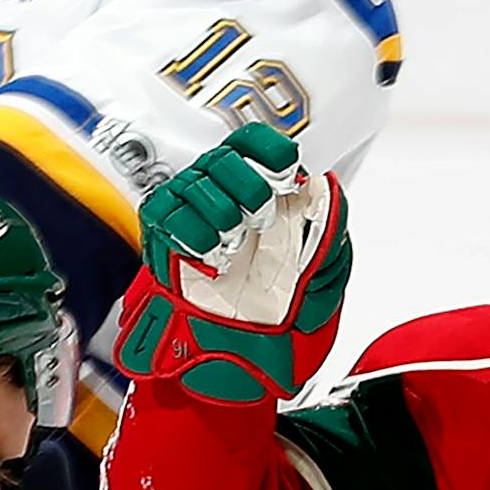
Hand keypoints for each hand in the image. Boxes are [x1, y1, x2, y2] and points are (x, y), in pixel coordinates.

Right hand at [115, 125, 352, 403]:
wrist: (236, 345)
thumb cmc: (273, 304)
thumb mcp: (319, 269)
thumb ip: (328, 229)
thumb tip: (328, 190)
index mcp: (253, 189)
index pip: (252, 144)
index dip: (266, 148)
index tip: (283, 164)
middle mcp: (217, 191)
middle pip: (224, 157)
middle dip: (249, 185)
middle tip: (261, 217)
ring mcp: (185, 209)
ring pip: (198, 185)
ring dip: (224, 215)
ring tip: (235, 246)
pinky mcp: (161, 234)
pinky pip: (173, 218)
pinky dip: (197, 237)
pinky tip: (211, 257)